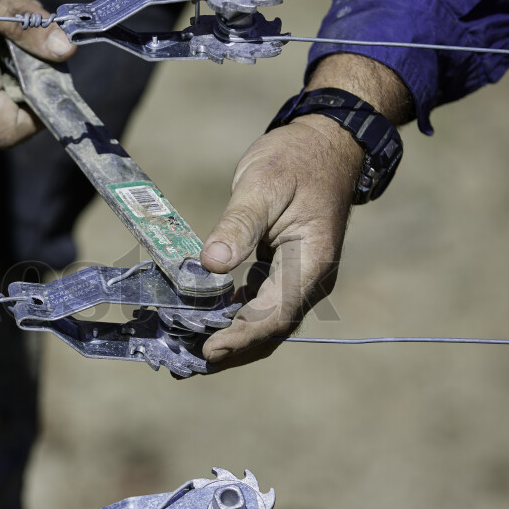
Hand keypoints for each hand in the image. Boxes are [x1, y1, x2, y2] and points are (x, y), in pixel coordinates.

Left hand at [198, 54, 413, 368]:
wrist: (325, 143)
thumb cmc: (295, 160)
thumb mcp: (262, 185)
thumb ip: (238, 226)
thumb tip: (210, 264)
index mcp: (310, 262)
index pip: (275, 316)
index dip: (240, 337)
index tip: (206, 350)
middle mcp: (309, 279)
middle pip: (269, 331)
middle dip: (229, 350)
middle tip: (183, 364)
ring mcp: (298, 278)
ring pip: (263, 323)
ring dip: (228, 339)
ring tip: (185, 351)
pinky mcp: (284, 273)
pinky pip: (259, 306)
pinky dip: (232, 318)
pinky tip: (202, 323)